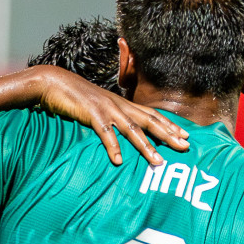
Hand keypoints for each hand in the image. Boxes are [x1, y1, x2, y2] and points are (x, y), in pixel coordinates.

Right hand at [29, 65, 189, 166]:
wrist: (55, 82)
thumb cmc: (78, 97)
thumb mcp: (102, 107)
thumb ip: (115, 118)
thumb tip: (125, 134)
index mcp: (124, 104)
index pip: (153, 115)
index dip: (170, 125)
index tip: (187, 136)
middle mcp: (120, 106)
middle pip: (150, 121)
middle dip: (169, 135)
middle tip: (185, 148)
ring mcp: (107, 109)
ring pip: (132, 129)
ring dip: (146, 146)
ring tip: (158, 162)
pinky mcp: (91, 114)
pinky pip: (105, 133)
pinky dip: (112, 147)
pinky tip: (118, 161)